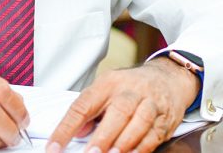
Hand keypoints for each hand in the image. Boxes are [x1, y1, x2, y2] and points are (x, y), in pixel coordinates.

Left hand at [48, 57, 199, 152]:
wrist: (168, 77)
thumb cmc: (131, 88)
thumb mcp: (106, 90)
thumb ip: (90, 112)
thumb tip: (76, 133)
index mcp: (108, 84)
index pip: (83, 105)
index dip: (66, 128)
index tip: (54, 147)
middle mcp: (130, 90)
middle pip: (118, 111)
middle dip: (104, 136)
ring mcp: (151, 102)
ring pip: (140, 120)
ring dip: (125, 141)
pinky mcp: (165, 117)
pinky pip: (155, 133)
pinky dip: (144, 146)